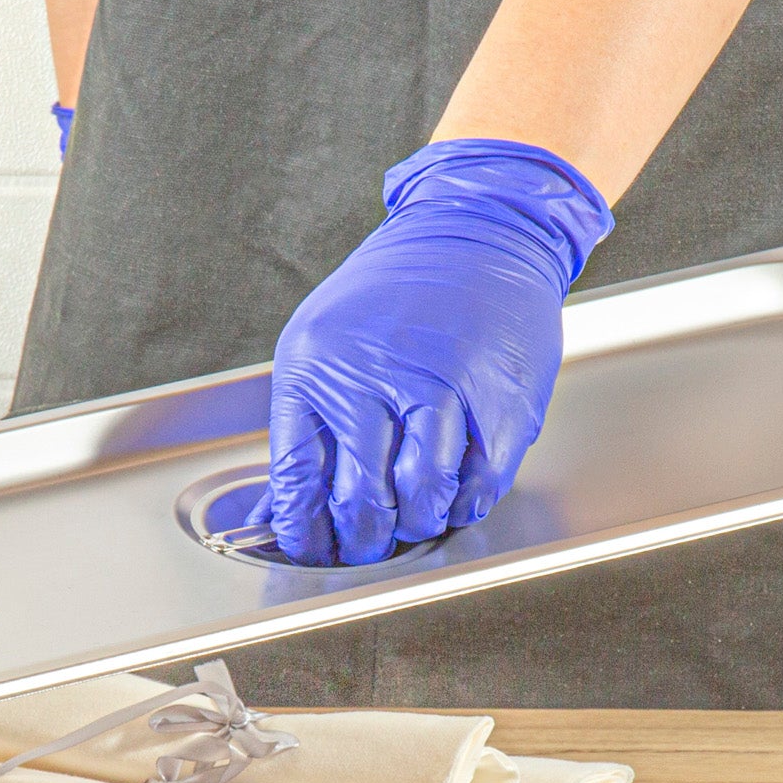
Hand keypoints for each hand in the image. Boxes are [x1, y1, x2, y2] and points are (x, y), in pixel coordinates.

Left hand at [264, 139, 611, 565]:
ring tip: (411, 517)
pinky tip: (452, 493)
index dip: (304, 529)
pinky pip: (477, 485)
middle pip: (360, 499)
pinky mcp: (499, 400)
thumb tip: (284, 511)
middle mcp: (375, 374)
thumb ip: (306, 427)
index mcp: (318, 364)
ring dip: (415, 525)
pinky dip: (462, 505)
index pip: (298, 477)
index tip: (311, 548)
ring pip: (421, 500)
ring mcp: (441, 387)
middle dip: (362, 540)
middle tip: (367, 544)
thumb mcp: (325, 343)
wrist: (478, 234)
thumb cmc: (398, 294)